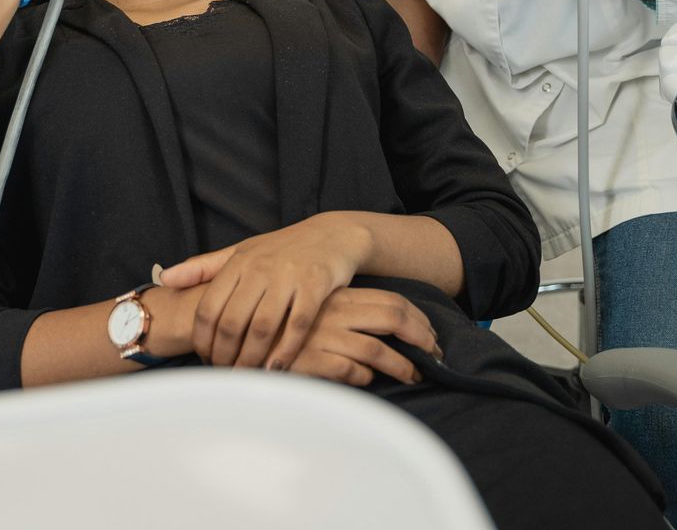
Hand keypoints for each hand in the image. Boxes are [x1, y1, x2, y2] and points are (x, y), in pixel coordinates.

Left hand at [161, 213, 372, 370]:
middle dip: (224, 356)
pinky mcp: (316, 285)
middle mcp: (260, 268)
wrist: (332, 235)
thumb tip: (164, 278)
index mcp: (238, 262)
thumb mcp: (240, 252)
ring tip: (247, 377)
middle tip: (225, 375)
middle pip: (232, 322)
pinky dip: (286, 351)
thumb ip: (202, 268)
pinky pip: (297, 325)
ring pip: (262, 328)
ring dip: (251, 359)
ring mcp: (288, 277)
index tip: (205, 359)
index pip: (208, 308)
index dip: (203, 340)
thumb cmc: (282, 248)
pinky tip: (277, 368)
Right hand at [282, 288, 439, 386]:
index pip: (390, 300)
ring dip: (401, 365)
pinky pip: (350, 370)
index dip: (417, 318)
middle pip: (392, 317)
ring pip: (376, 349)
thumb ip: (348, 314)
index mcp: (339, 296)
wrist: (243, 338)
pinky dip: (364, 377)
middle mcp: (335, 312)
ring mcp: (323, 336)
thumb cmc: (284, 327)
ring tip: (413, 376)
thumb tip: (385, 328)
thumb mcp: (318, 311)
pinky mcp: (311, 360)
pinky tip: (368, 380)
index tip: (430, 334)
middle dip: (420, 337)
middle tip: (434, 356)